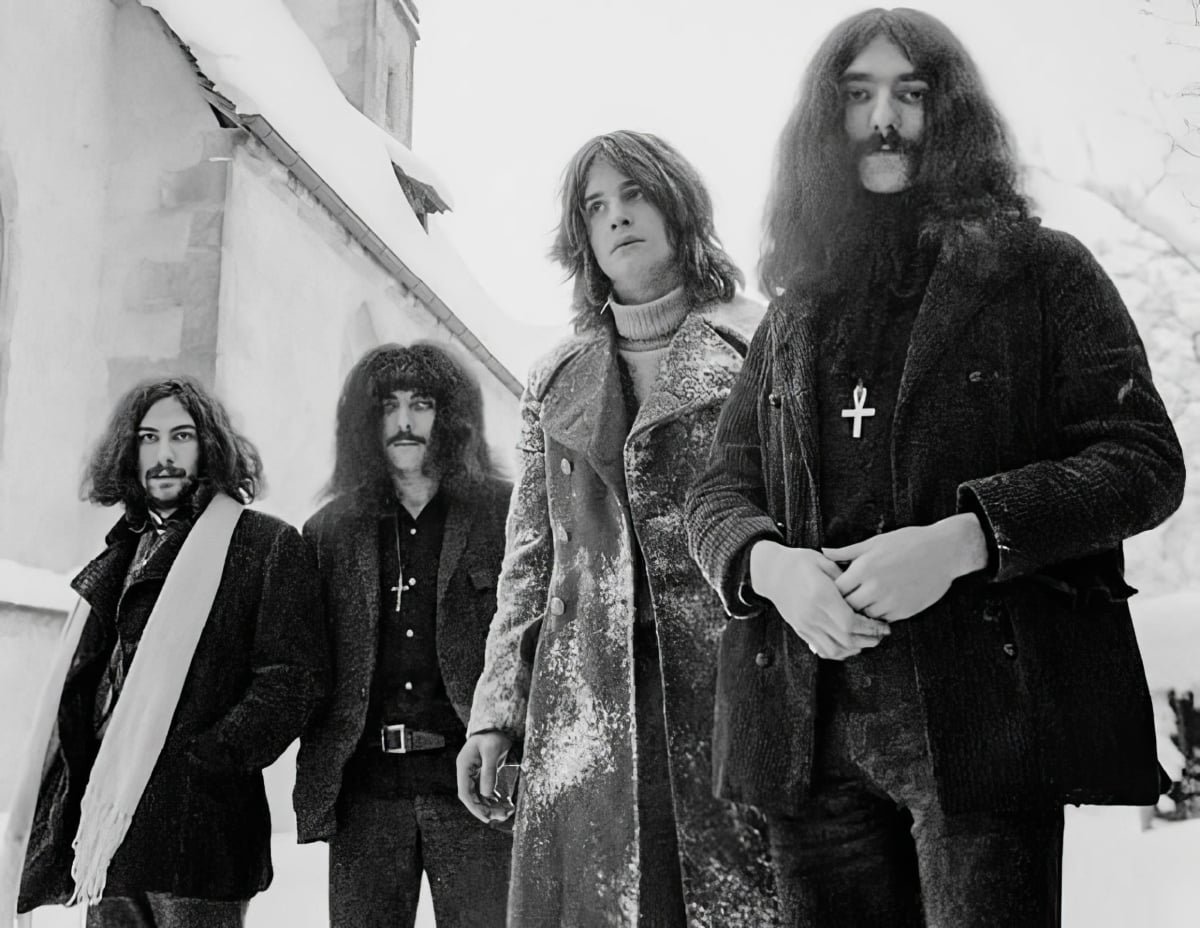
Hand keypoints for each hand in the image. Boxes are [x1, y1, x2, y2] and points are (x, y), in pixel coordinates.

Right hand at [457, 731, 514, 823]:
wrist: (497, 726)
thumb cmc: (493, 735)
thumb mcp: (492, 750)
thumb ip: (489, 772)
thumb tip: (487, 794)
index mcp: (464, 766)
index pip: (465, 793)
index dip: (475, 808)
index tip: (488, 818)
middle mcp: (466, 772)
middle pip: (473, 798)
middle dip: (487, 809)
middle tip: (505, 815)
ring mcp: (473, 774)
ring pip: (479, 797)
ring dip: (492, 806)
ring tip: (508, 810)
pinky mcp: (481, 774)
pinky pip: (485, 792)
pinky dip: (493, 799)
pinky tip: (503, 802)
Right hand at [749, 540, 890, 659]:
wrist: (771, 571)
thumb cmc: (799, 562)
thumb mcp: (823, 562)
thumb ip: (845, 578)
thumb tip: (865, 591)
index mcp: (820, 595)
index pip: (850, 622)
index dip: (870, 628)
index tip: (883, 625)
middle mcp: (812, 614)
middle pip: (845, 639)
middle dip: (868, 640)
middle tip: (881, 635)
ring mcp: (805, 624)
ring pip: (834, 650)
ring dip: (855, 649)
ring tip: (868, 641)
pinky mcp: (801, 630)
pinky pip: (822, 650)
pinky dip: (839, 653)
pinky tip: (849, 645)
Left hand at [823, 514, 987, 621]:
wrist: (945, 552)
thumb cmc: (907, 542)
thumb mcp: (875, 542)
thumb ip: (847, 552)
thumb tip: (823, 552)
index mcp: (864, 568)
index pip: (836, 590)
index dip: (832, 592)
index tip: (832, 590)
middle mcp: (875, 587)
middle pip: (847, 607)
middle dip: (844, 606)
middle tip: (842, 603)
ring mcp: (890, 602)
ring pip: (864, 616)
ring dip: (861, 612)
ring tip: (860, 605)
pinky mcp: (904, 612)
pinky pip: (882, 620)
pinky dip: (878, 616)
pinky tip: (879, 607)